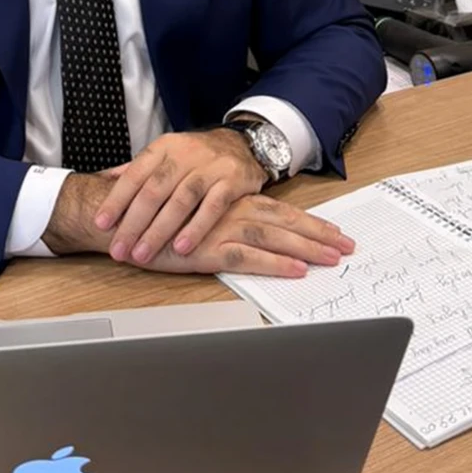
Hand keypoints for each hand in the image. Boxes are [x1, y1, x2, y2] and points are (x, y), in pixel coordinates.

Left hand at [95, 130, 269, 264]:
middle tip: (119, 249)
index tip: (101, 223)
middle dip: (133, 223)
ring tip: (143, 254)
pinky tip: (181, 248)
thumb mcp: (165, 154)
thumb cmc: (195, 156)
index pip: (134, 175)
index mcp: (162, 148)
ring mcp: (210, 167)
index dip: (116, 199)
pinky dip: (196, 228)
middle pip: (154, 191)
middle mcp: (184, 154)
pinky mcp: (233, 180)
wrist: (240, 143)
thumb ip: (137, 169)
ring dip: (160, 230)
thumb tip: (102, 180)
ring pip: (181, 200)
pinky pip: (213, 207)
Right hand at [138, 194, 353, 277]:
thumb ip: (222, 217)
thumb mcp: (198, 215)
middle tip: (347, 246)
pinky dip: (274, 264)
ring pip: (274, 237)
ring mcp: (221, 229)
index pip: (280, 210)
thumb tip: (252, 227)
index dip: (310, 222)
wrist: (123, 217)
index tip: (336, 233)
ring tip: (332, 258)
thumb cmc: (158, 218)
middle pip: (285, 221)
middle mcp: (231, 211)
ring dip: (306, 248)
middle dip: (319, 235)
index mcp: (232, 201)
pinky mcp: (208, 250)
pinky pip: (249, 258)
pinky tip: (295, 270)